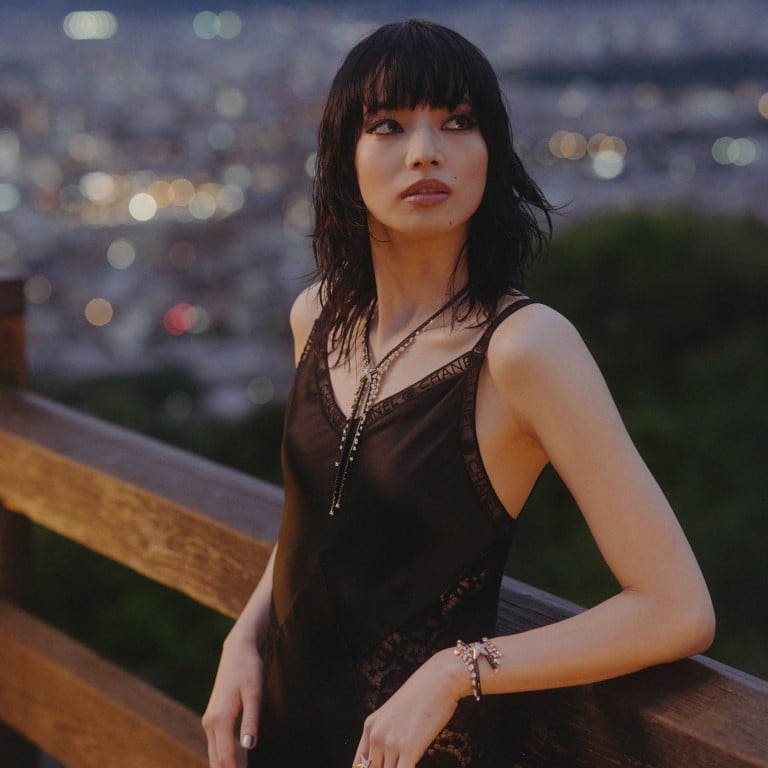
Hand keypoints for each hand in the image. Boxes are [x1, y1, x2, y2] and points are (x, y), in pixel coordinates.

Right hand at [202, 629, 263, 766]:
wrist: (237, 651)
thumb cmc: (249, 669)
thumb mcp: (254, 693)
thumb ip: (251, 719)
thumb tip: (249, 746)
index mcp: (220, 720)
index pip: (226, 758)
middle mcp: (210, 723)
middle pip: (216, 761)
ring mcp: (209, 721)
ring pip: (214, 755)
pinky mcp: (213, 718)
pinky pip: (215, 746)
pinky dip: (221, 759)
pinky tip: (231, 766)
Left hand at [352, 648, 467, 767]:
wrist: (440, 679)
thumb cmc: (423, 695)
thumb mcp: (396, 713)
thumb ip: (389, 733)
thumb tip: (390, 757)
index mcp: (370, 725)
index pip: (360, 765)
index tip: (385, 766)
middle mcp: (376, 734)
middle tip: (400, 763)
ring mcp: (391, 742)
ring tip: (410, 762)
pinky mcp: (409, 748)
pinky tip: (415, 765)